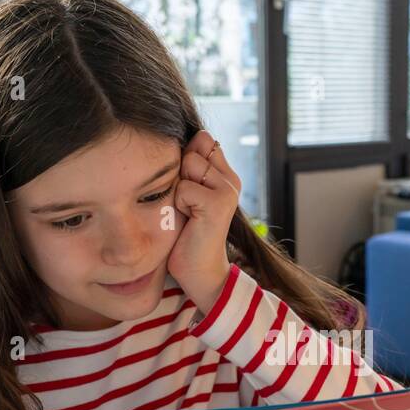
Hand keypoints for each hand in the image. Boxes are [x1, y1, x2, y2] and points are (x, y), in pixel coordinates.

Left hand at [166, 129, 240, 312]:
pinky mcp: (219, 202)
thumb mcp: (185, 194)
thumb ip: (187, 167)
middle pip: (193, 147)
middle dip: (180, 173)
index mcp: (224, 174)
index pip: (202, 139)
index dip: (185, 158)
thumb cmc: (186, 233)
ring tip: (186, 211)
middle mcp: (230, 178)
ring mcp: (228, 189)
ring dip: (178, 187)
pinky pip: (184, 186)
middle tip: (186, 204)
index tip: (185, 189)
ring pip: (188, 163)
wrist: (199, 271)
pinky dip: (178, 203)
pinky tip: (189, 220)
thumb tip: (182, 138)